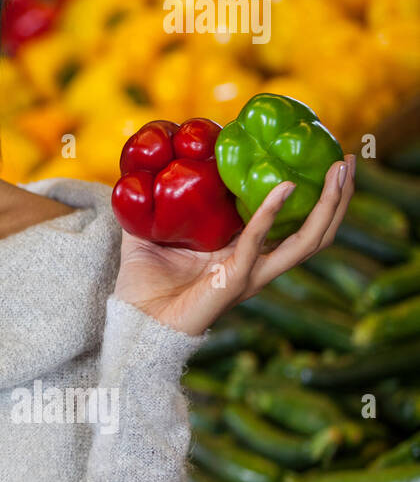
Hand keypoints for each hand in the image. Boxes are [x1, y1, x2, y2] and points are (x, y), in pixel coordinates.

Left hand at [112, 154, 355, 336]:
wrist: (133, 321)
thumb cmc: (142, 284)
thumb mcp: (149, 232)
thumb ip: (154, 204)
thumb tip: (146, 167)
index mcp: (244, 254)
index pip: (293, 225)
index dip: (313, 198)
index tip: (324, 160)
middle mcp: (256, 265)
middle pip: (314, 232)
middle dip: (337, 197)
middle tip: (348, 160)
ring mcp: (250, 274)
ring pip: (307, 242)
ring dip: (328, 205)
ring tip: (339, 171)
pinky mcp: (234, 281)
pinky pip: (258, 243)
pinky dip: (271, 214)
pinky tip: (283, 187)